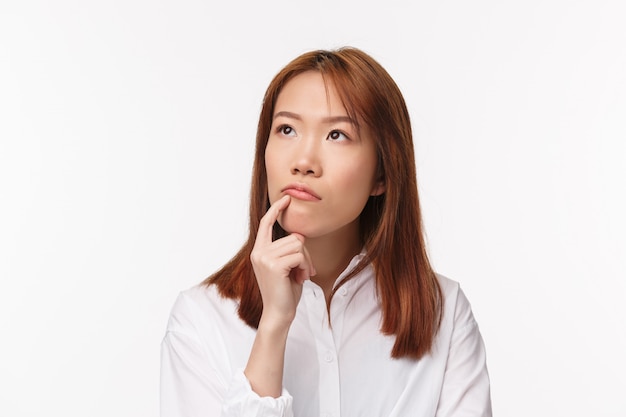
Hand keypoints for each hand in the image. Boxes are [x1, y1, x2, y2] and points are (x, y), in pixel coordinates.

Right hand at [250, 195, 315, 328]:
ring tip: (302, 275)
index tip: (286, 198)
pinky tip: (301, 278)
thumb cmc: (284, 291)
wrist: (278, 314)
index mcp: (259, 251)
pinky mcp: (274, 265)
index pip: (266, 224)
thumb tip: (298, 236)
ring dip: (306, 261)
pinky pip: (299, 255)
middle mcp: (259, 252)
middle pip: (293, 237)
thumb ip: (287, 250)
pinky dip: (306, 266)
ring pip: (298, 245)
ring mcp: (265, 258)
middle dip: (305, 253)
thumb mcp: (285, 266)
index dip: (276, 210)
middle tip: (304, 270)